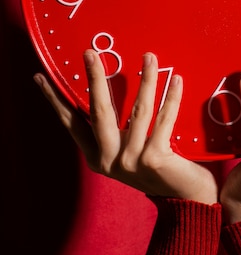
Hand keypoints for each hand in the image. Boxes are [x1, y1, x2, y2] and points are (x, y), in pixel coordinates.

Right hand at [35, 51, 217, 203]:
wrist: (186, 201)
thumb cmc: (156, 169)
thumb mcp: (128, 151)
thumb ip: (116, 129)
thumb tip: (105, 91)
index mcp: (98, 157)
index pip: (72, 123)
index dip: (55, 100)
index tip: (41, 78)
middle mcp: (110, 160)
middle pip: (99, 111)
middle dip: (94, 78)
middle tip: (89, 53)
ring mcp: (131, 160)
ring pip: (138, 109)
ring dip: (145, 79)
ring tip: (149, 56)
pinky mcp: (154, 158)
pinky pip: (164, 119)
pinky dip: (172, 97)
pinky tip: (176, 79)